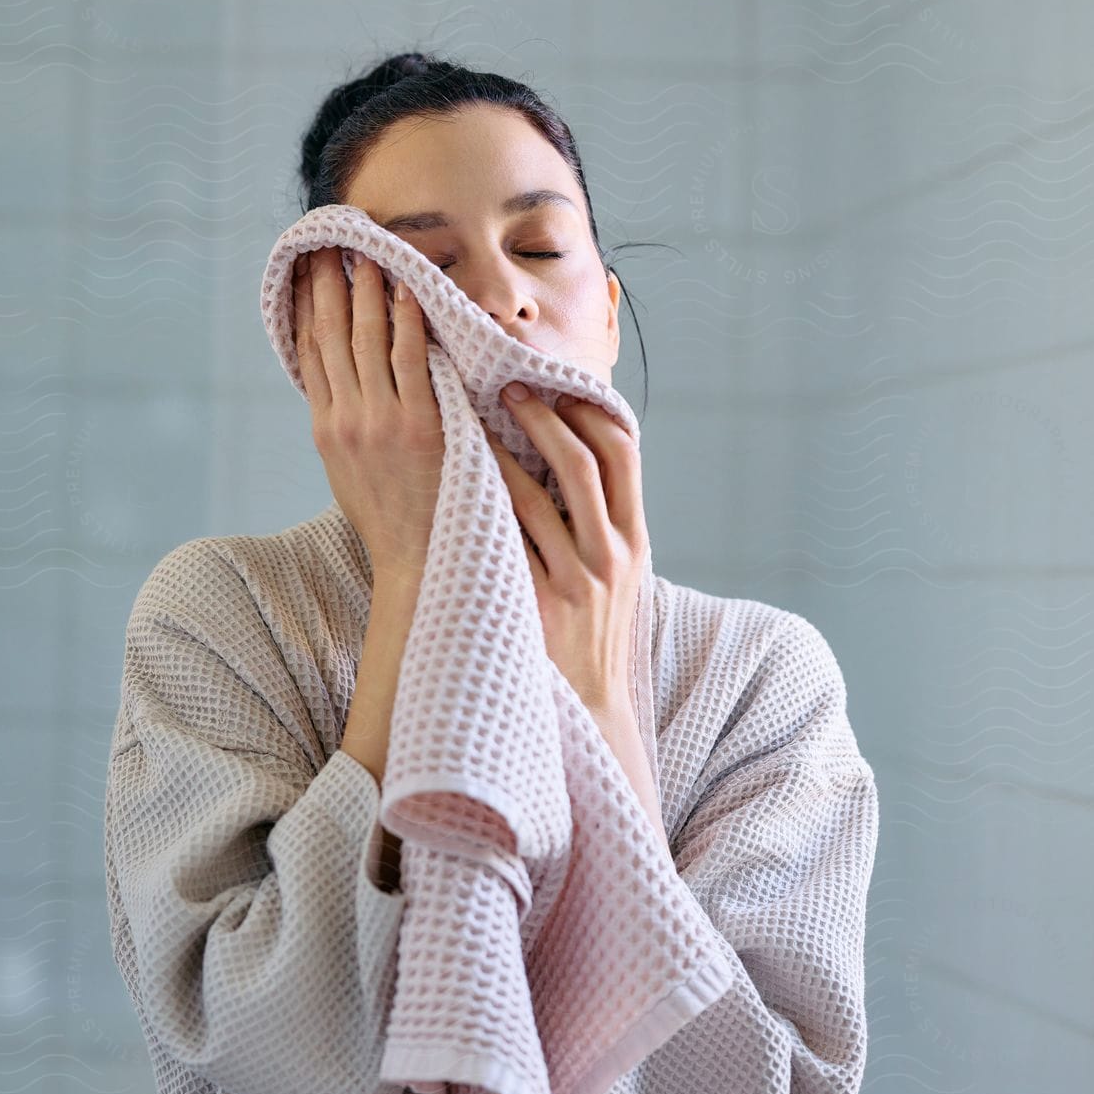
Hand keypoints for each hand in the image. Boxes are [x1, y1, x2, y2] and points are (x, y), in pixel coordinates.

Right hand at [295, 247, 445, 584]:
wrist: (415, 564)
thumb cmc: (392, 523)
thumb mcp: (350, 477)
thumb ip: (345, 431)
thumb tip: (344, 392)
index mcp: (325, 431)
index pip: (310, 354)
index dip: (307, 308)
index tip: (308, 273)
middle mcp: (345, 420)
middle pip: (330, 336)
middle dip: (329, 287)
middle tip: (331, 246)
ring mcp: (380, 421)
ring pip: (367, 340)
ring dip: (366, 292)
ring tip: (368, 255)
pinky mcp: (418, 425)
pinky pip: (411, 359)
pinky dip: (408, 321)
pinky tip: (407, 290)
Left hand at [483, 382, 650, 714]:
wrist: (588, 708)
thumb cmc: (595, 634)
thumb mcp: (621, 578)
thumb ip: (607, 525)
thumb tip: (577, 461)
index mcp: (635, 541)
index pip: (625, 454)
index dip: (594, 411)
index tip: (562, 386)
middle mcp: (611, 555)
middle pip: (584, 462)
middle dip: (546, 416)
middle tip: (510, 385)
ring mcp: (574, 580)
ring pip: (537, 494)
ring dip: (504, 448)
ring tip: (476, 418)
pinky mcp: (536, 603)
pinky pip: (505, 539)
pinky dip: (483, 500)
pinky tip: (458, 478)